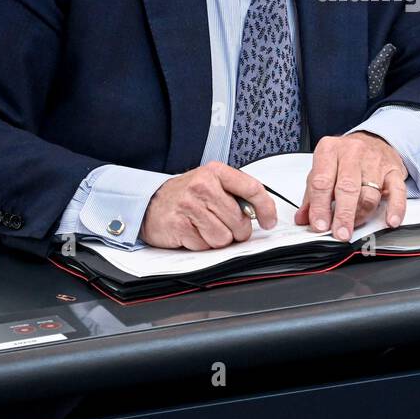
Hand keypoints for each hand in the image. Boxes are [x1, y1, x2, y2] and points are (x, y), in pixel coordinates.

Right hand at [139, 161, 276, 249]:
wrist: (150, 202)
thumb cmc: (186, 195)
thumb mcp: (212, 184)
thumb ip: (236, 194)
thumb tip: (261, 213)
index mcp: (216, 172)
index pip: (252, 188)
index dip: (266, 208)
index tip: (269, 221)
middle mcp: (203, 186)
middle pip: (239, 221)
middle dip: (237, 230)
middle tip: (224, 225)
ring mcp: (189, 206)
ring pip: (223, 237)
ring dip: (217, 239)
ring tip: (205, 227)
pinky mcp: (179, 225)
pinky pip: (204, 246)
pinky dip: (201, 244)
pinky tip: (192, 232)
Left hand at [295, 132, 407, 240]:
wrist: (372, 140)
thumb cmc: (344, 158)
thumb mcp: (322, 169)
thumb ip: (311, 195)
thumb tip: (303, 219)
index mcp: (329, 150)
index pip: (322, 181)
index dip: (320, 207)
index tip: (320, 225)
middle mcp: (352, 152)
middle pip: (347, 187)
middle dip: (343, 214)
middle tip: (340, 233)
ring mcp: (374, 161)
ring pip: (369, 194)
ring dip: (361, 214)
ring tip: (355, 224)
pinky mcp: (393, 171)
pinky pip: (397, 192)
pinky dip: (395, 208)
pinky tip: (390, 221)